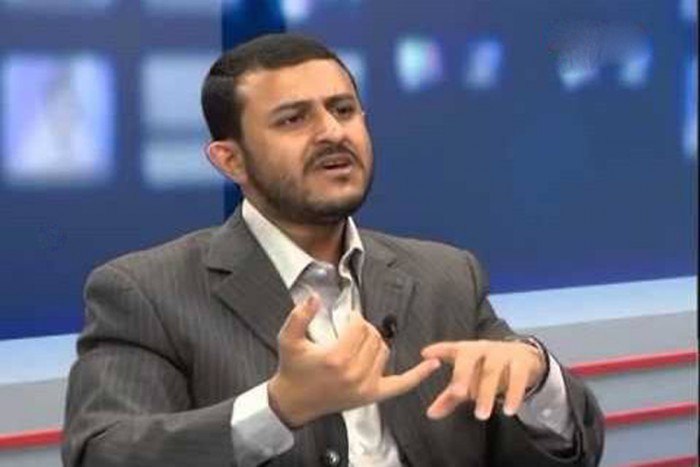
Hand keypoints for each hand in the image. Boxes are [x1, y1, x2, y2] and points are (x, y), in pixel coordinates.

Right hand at [268, 295, 440, 427]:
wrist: (294, 402)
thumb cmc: (293, 369)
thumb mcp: (288, 338)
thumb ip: (299, 315)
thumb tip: (314, 296)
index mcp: (336, 358)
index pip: (360, 327)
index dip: (354, 318)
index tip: (347, 319)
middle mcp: (354, 373)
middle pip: (373, 337)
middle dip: (364, 329)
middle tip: (352, 330)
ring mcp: (366, 387)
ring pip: (384, 352)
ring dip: (376, 343)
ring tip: (361, 343)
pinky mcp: (372, 396)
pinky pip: (401, 385)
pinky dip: (418, 375)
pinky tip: (434, 364)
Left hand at [421, 339, 544, 420]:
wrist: (524, 358)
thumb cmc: (487, 369)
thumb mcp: (469, 382)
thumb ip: (450, 397)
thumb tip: (430, 414)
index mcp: (466, 350)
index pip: (450, 348)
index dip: (438, 350)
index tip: (425, 354)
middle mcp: (482, 348)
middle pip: (470, 359)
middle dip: (462, 375)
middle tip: (458, 394)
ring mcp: (501, 353)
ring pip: (492, 371)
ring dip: (487, 393)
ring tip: (481, 415)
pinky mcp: (521, 361)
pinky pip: (517, 377)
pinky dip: (513, 394)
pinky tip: (509, 411)